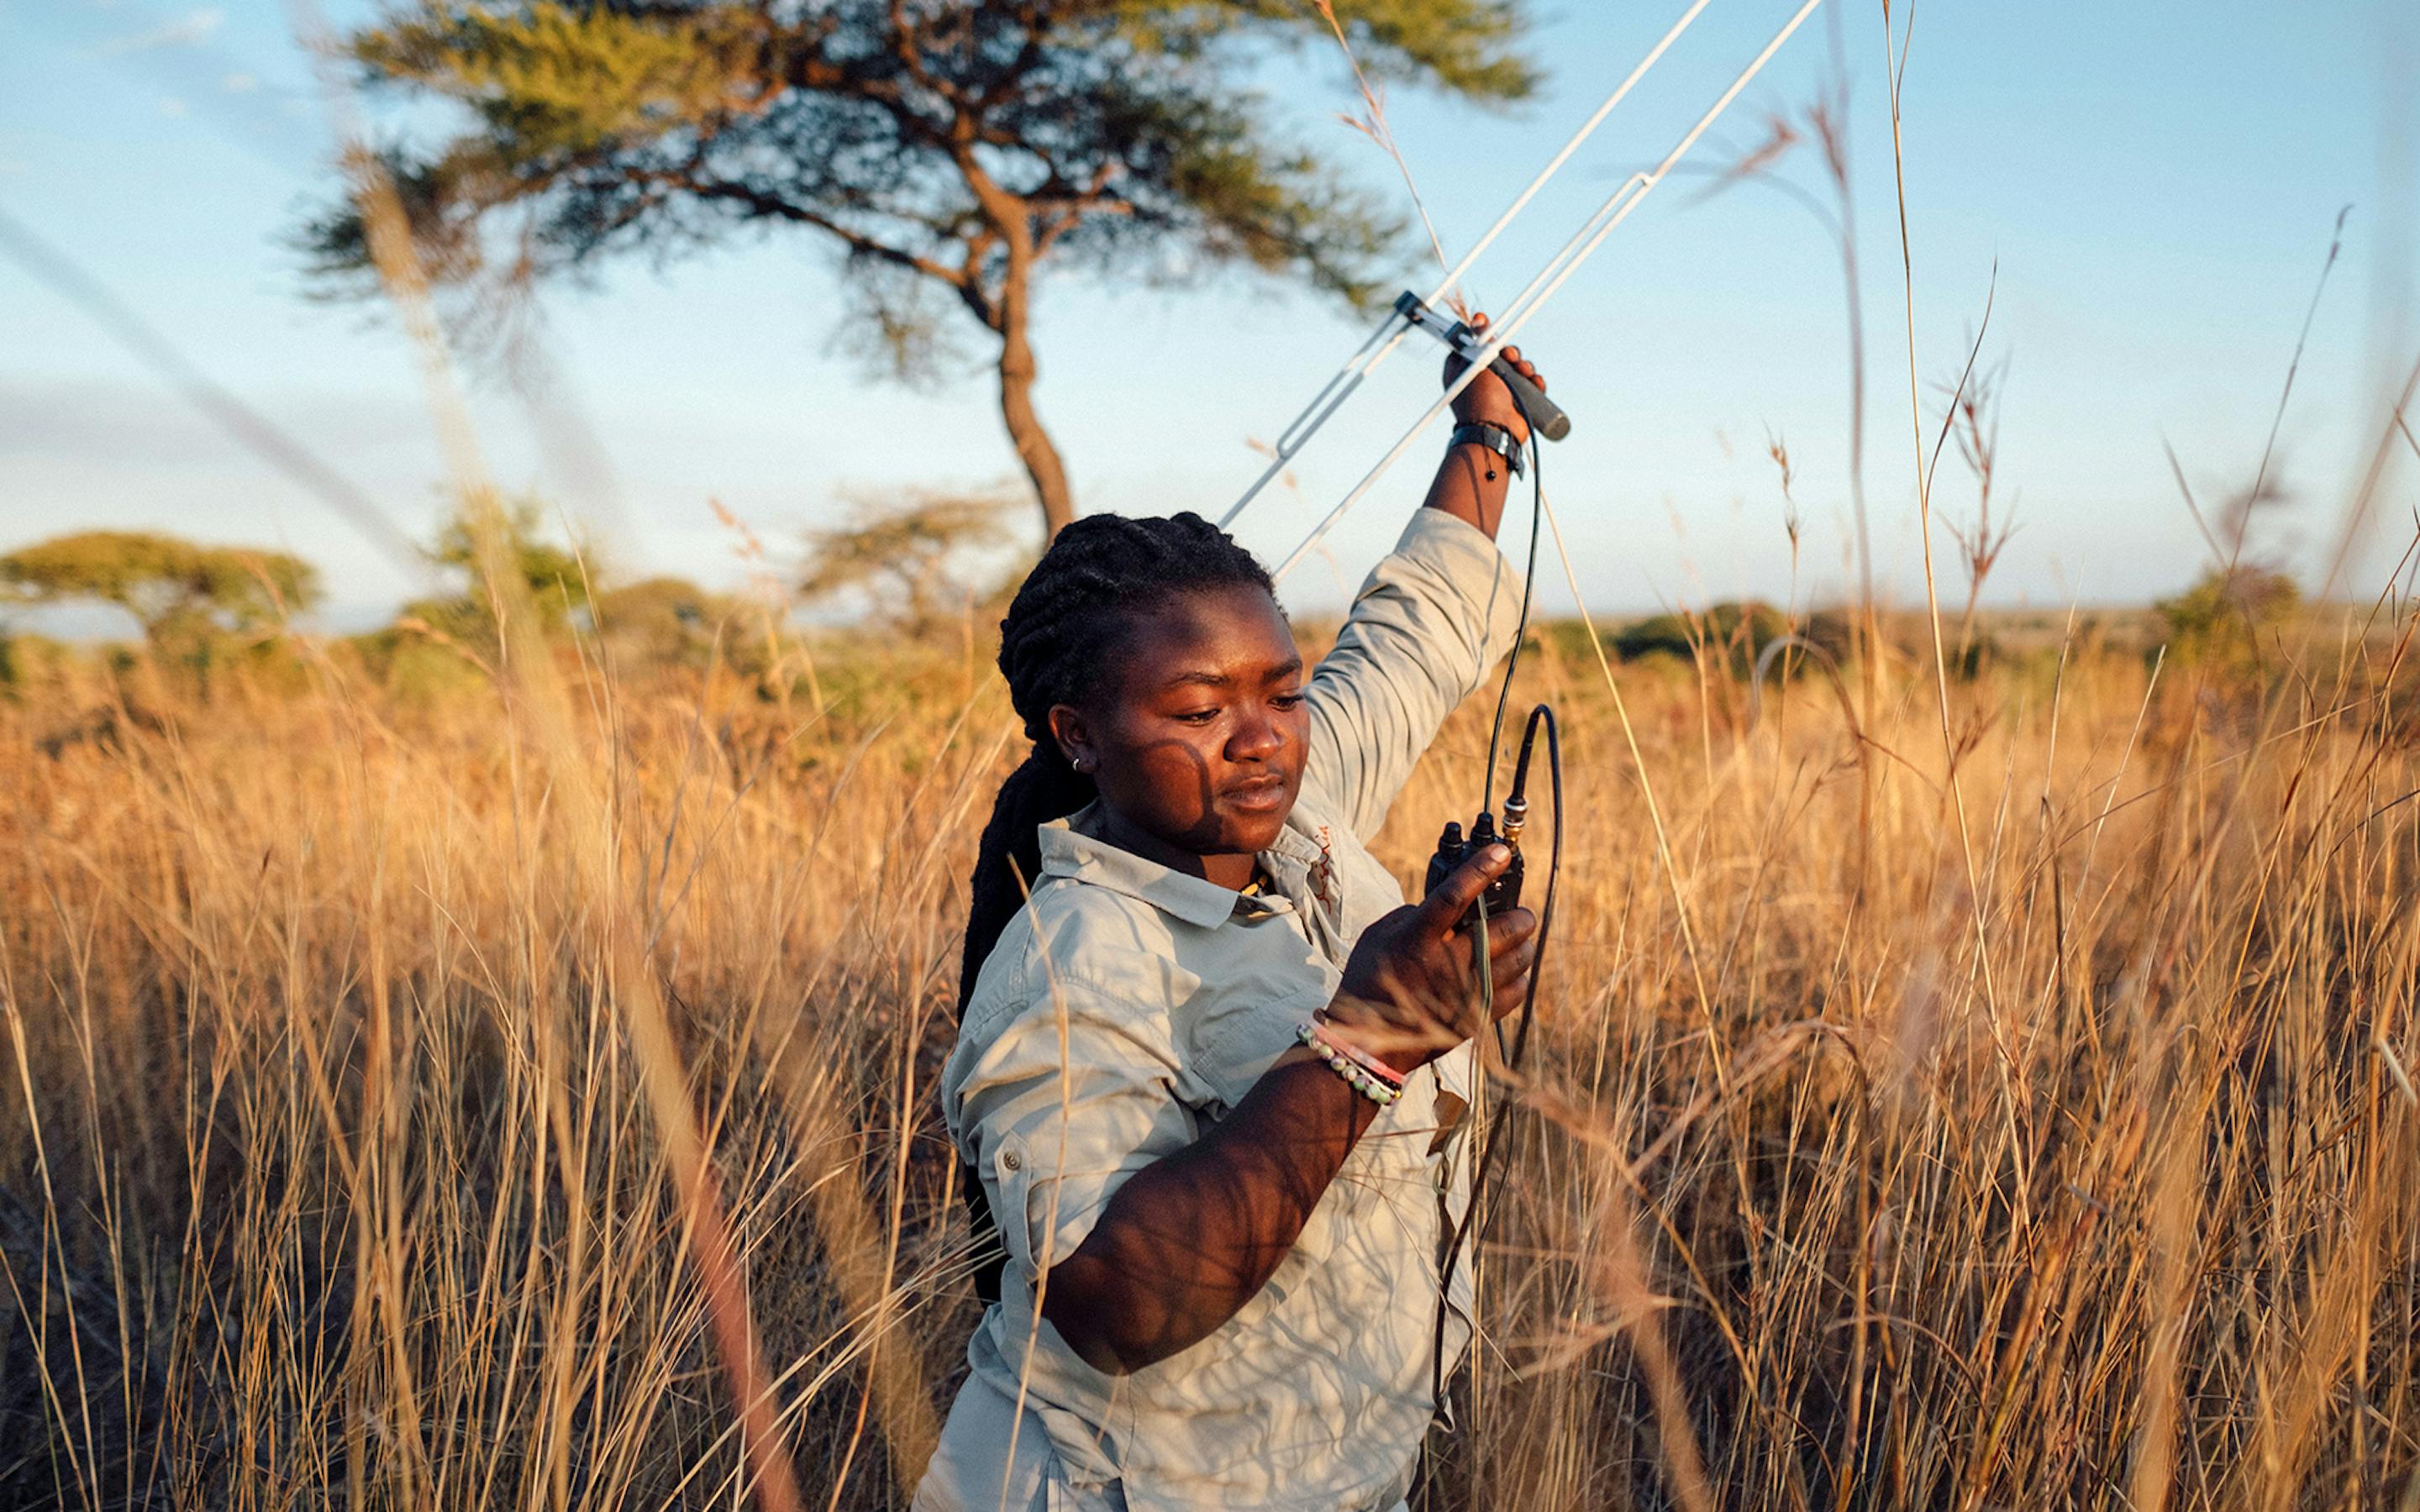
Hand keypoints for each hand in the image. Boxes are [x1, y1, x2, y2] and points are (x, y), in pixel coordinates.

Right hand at [1324, 843, 1538, 1073]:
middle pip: (1501, 930)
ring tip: (1520, 941)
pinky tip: (1512, 972)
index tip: (1502, 852)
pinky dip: (1520, 978)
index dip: (1481, 869)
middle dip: (1520, 916)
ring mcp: (1463, 994)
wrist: (1368, 1040)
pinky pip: (1515, 993)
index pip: (1455, 895)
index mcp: (1417, 938)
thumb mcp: (1378, 936)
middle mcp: (1444, 964)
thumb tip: (1444, 905)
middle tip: (1523, 913)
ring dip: (1524, 946)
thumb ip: (1411, 914)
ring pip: (1515, 961)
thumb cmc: (1369, 980)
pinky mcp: (1475, 1019)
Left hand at [1444, 312, 1547, 446]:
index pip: (1477, 345)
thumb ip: (1479, 339)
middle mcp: (1482, 379)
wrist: (1494, 430)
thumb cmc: (1480, 397)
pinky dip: (1534, 382)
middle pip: (1501, 354)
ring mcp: (1501, 390)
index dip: (1486, 336)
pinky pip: (1530, 384)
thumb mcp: (1477, 362)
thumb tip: (1477, 317)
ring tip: (1525, 373)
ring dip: (1525, 366)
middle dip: (1510, 353)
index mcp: (1465, 369)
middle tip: (1511, 357)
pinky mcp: (1518, 401)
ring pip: (1518, 367)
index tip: (1492, 328)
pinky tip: (1535, 382)